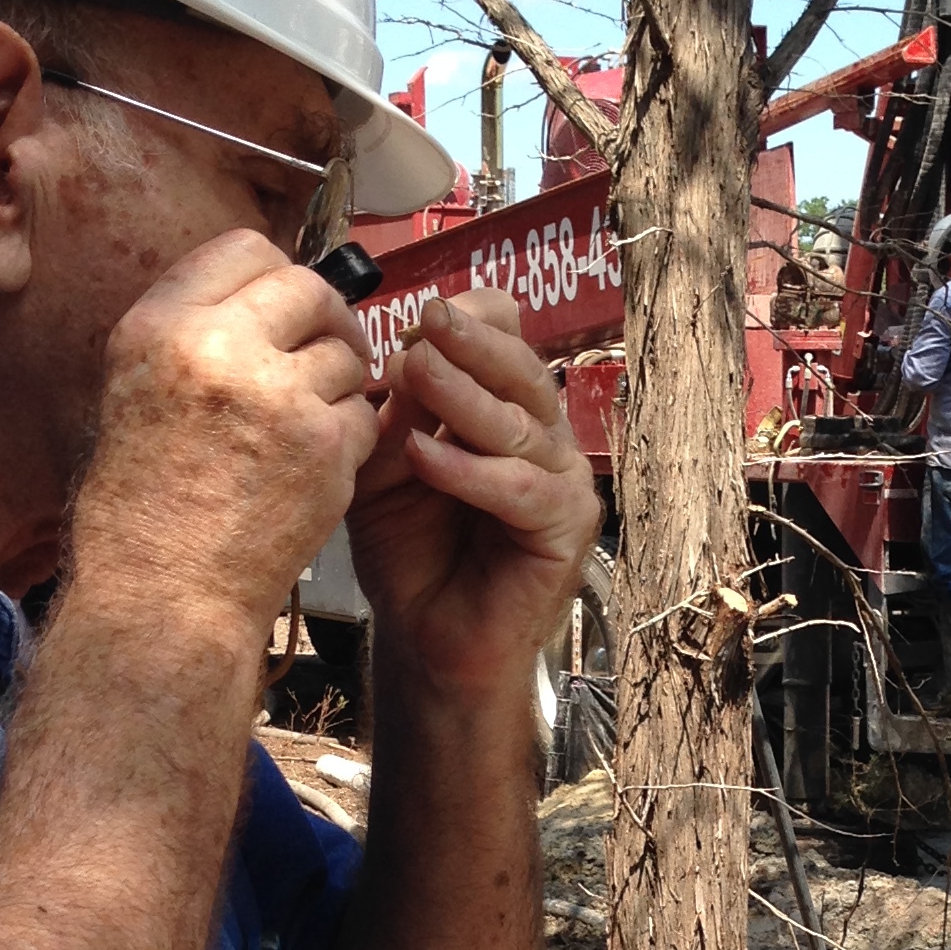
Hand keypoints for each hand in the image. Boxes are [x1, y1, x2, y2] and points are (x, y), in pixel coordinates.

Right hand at [70, 230, 377, 638]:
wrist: (163, 596)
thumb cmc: (144, 508)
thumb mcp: (134, 394)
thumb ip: (194, 336)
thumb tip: (258, 299)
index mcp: (159, 327)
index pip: (244, 247)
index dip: (275, 275)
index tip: (285, 305)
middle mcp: (217, 347)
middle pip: (308, 288)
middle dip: (325, 319)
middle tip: (327, 352)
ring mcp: (277, 396)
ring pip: (345, 352)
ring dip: (339, 383)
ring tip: (307, 427)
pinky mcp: (325, 447)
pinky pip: (365, 413)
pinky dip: (352, 436)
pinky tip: (319, 468)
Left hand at [349, 290, 600, 699]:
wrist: (426, 638)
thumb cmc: (410, 552)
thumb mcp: (384, 470)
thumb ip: (394, 418)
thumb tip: (401, 354)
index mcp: (505, 408)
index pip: (508, 341)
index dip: (470, 321)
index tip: (416, 311)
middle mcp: (542, 436)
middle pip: (521, 370)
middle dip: (472, 341)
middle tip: (427, 320)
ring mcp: (562, 481)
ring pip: (521, 423)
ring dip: (464, 396)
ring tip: (415, 371)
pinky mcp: (566, 529)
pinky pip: (520, 490)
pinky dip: (470, 471)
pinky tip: (424, 458)